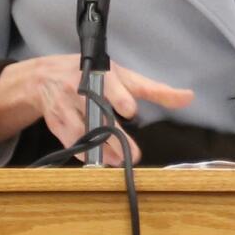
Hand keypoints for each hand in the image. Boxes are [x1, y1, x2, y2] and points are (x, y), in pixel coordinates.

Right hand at [0, 54, 194, 165]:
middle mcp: (81, 88)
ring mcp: (66, 107)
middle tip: (133, 153)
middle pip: (98, 114)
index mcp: (100, 73)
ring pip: (84, 132)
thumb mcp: (124, 77)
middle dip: (114, 135)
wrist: (46, 78)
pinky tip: (98, 160)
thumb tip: (189, 97)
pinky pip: (71, 141)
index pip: (110, 85)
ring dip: (102, 150)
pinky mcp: (56, 123)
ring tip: (118, 161)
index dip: (119, 97)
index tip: (129, 110)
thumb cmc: (93, 74)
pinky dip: (85, 153)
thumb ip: (155, 90)